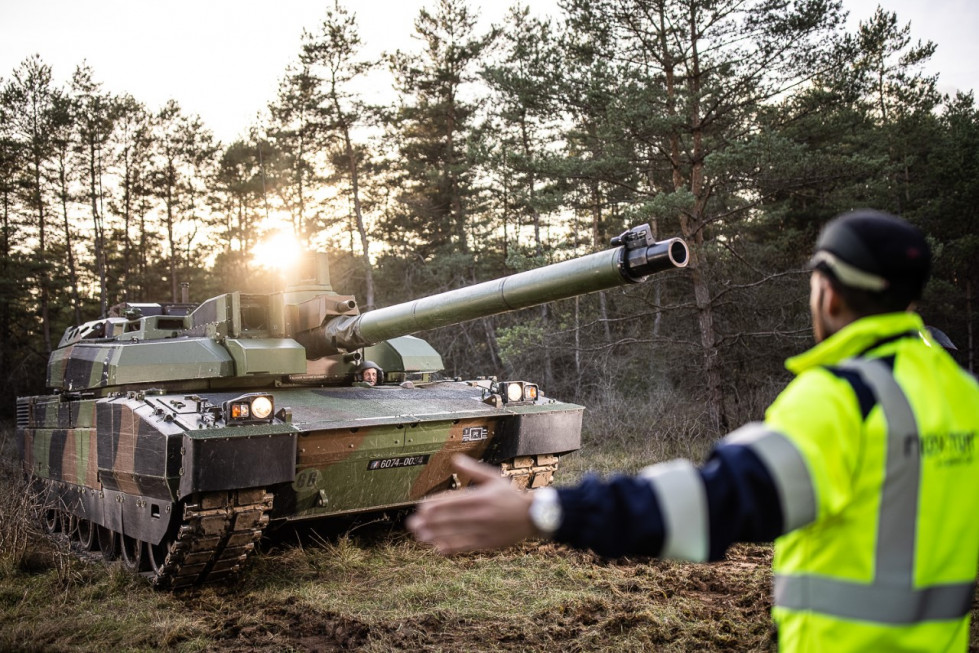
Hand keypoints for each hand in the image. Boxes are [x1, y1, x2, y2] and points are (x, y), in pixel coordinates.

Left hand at [407, 454, 537, 554]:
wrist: (532, 516)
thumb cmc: (510, 495)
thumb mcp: (494, 478)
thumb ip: (472, 470)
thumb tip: (454, 458)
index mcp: (481, 497)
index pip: (454, 501)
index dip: (436, 505)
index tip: (421, 507)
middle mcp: (481, 514)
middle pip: (451, 518)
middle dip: (430, 521)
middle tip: (412, 523)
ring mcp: (484, 530)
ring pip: (456, 533)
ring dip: (436, 535)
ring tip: (420, 536)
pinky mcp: (488, 543)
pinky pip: (466, 546)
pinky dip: (452, 547)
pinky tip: (438, 548)